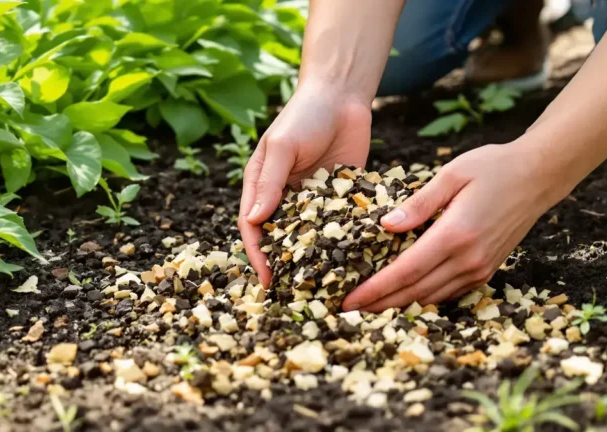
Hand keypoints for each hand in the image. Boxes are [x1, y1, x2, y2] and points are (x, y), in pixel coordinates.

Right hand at [239, 80, 370, 287]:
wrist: (342, 96)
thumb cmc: (304, 116)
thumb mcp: (282, 147)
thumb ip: (269, 183)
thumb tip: (253, 221)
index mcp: (262, 186)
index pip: (253, 227)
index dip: (257, 255)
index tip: (268, 280)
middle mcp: (285, 197)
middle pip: (281, 237)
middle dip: (285, 264)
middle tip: (295, 293)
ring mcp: (314, 199)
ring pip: (311, 236)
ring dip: (314, 259)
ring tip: (324, 286)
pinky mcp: (342, 196)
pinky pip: (340, 223)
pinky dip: (343, 241)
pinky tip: (353, 261)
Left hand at [342, 141, 568, 311]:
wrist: (538, 176)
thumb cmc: (492, 167)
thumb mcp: (452, 174)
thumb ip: (418, 202)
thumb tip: (385, 225)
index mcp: (455, 234)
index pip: (406, 271)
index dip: (375, 289)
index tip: (348, 299)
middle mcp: (468, 258)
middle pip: (414, 292)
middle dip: (378, 304)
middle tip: (347, 310)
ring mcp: (479, 268)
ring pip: (431, 298)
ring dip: (398, 305)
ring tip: (368, 307)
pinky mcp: (486, 271)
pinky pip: (448, 293)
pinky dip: (422, 298)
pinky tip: (402, 297)